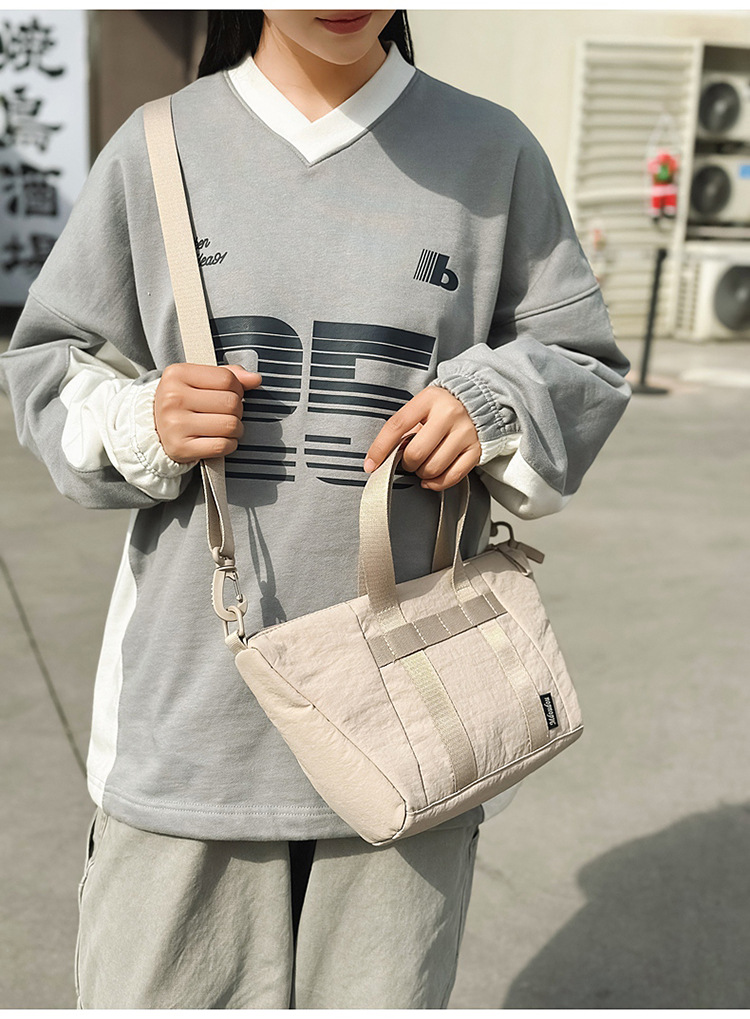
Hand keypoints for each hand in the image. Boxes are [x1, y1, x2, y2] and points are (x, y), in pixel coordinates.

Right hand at [154, 363, 261, 462]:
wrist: (154, 429)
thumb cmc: (181, 402)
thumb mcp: (198, 380)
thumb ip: (227, 375)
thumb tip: (255, 379)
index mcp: (177, 374)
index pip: (227, 379)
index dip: (238, 388)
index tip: (231, 394)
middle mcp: (173, 398)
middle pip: (231, 402)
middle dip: (237, 410)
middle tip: (227, 413)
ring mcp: (174, 424)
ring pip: (230, 425)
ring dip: (236, 429)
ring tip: (225, 427)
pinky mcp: (180, 448)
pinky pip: (222, 446)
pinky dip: (229, 444)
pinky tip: (220, 440)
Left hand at [363, 386, 481, 490]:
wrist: (477, 401)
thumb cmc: (441, 408)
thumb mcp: (421, 407)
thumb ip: (404, 428)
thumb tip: (384, 457)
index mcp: (429, 399)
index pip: (397, 426)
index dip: (380, 448)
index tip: (371, 464)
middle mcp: (449, 414)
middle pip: (416, 453)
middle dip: (407, 463)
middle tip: (409, 460)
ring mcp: (465, 433)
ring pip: (433, 468)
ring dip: (422, 474)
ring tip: (423, 464)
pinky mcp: (475, 449)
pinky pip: (452, 477)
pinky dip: (437, 483)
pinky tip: (432, 478)